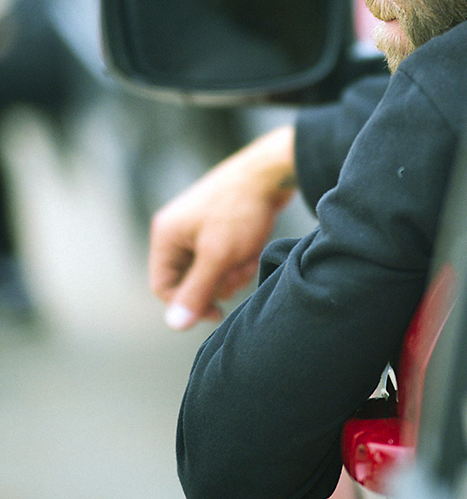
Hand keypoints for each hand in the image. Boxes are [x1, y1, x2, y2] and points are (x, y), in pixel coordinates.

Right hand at [149, 125, 296, 328]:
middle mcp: (177, 230)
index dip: (188, 304)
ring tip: (248, 255)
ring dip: (233, 270)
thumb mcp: (218, 256)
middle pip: (190, 280)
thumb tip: (174, 324)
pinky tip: (255, 245)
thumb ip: (196, 291)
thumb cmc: (241, 210)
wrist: (272, 173)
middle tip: (239, 272)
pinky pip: (225, 256)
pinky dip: (240, 257)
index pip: (163, 287)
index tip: (217, 312)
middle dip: (218, 281)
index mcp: (166, 235)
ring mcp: (198, 227)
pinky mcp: (219, 225)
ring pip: (211, 270)